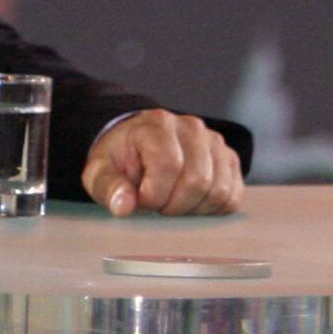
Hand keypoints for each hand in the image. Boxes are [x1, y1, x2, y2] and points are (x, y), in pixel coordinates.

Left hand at [82, 110, 244, 217]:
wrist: (139, 145)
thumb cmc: (121, 159)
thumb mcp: (99, 171)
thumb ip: (108, 187)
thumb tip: (124, 206)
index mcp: (158, 125)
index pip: (168, 165)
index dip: (153, 194)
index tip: (140, 200)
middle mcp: (192, 128)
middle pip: (198, 180)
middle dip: (173, 205)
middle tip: (157, 203)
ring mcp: (214, 143)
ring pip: (218, 190)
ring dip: (193, 208)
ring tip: (173, 200)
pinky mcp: (229, 159)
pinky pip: (233, 195)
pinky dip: (212, 208)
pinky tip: (192, 203)